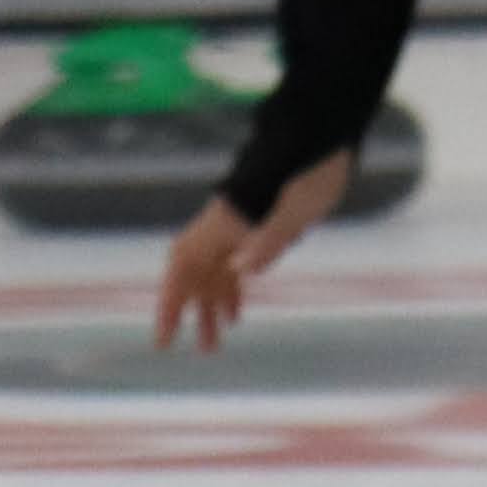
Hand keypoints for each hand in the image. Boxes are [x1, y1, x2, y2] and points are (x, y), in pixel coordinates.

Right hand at [152, 151, 350, 351]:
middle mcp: (225, 227)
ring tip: (212, 346)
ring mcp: (241, 228)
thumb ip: (268, 240)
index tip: (164, 337)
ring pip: (213, 274)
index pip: (183, 266)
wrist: (323, 135)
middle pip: (194, 274)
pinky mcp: (260, 228)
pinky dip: (230, 292)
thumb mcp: (297, 207)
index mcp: (224, 222)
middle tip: (194, 350)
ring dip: (210, 309)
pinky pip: (233, 267)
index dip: (170, 302)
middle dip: (189, 313)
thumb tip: (237, 272)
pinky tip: (235, 315)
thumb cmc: (310, 169)